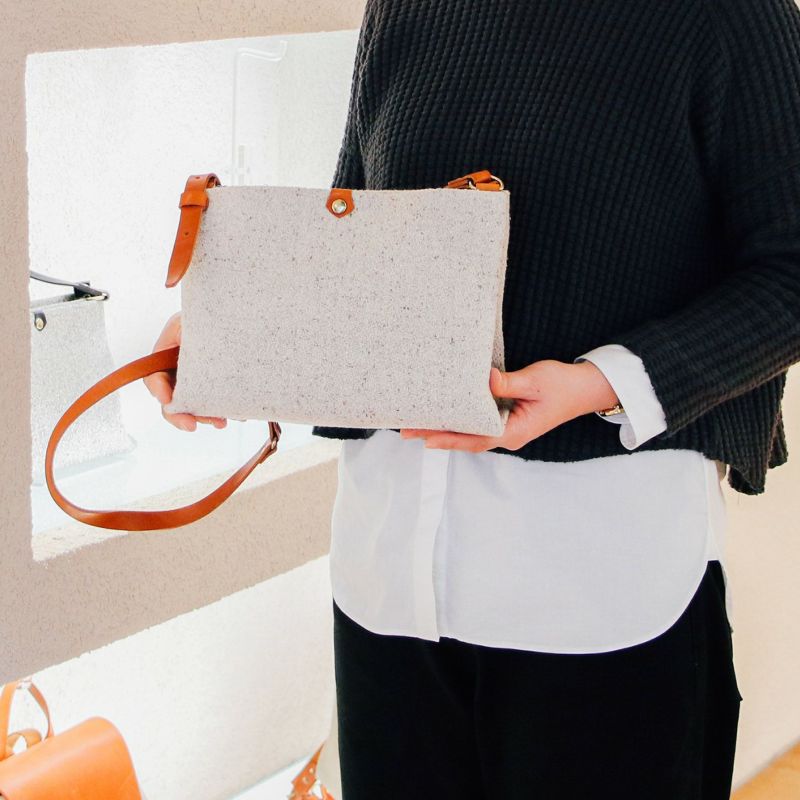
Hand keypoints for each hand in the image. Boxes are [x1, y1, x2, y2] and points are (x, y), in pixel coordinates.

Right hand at [142, 310, 227, 431]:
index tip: (168, 399)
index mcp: (167, 353)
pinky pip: (215, 404)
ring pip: (194, 406)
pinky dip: (223, 411)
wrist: (238, 314)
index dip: (158, 389)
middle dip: (179, 415)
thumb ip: (181, 334)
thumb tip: (179, 354)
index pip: (153, 376)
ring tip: (221, 422)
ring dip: (204, 417)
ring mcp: (197, 380)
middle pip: (171, 399)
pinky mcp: (216, 386)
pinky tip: (235, 414)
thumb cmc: (211, 312)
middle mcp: (179, 370)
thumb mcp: (190, 320)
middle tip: (191, 425)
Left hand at [399, 359, 618, 451]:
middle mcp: (506, 434)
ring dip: (444, 428)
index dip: (448, 438)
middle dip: (436, 435)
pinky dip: (459, 419)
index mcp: (513, 432)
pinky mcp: (506, 418)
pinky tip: (443, 412)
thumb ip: (508, 382)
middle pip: (465, 439)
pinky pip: (477, 422)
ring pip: (469, 432)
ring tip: (415, 423)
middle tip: (406, 429)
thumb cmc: (563, 385)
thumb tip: (483, 380)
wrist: (586, 388)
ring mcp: (506, 428)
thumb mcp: (535, 380)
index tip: (424, 437)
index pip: (473, 438)